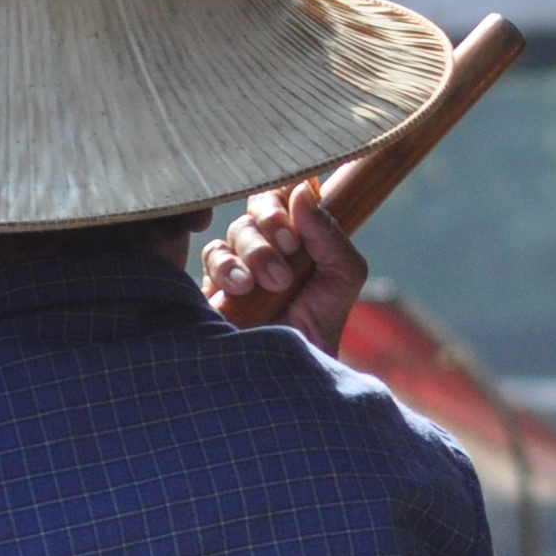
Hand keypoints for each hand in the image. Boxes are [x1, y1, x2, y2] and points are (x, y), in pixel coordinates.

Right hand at [202, 174, 364, 352]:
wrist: (293, 366)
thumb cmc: (321, 320)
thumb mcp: (343, 274)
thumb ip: (329, 232)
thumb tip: (303, 190)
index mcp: (298, 236)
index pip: (284, 195)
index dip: (286, 199)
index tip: (298, 219)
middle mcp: (267, 245)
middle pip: (257, 208)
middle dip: (273, 226)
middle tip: (290, 254)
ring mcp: (238, 263)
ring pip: (235, 230)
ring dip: (256, 252)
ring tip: (272, 283)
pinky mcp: (213, 284)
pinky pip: (212, 255)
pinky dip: (227, 266)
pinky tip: (241, 287)